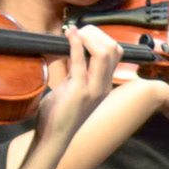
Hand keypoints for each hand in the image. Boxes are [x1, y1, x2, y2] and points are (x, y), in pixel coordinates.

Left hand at [33, 25, 121, 147]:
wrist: (53, 138)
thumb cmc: (58, 114)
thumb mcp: (70, 88)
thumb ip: (75, 71)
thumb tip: (69, 50)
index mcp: (103, 84)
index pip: (115, 53)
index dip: (101, 37)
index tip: (84, 31)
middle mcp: (103, 86)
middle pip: (114, 49)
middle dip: (97, 33)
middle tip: (79, 30)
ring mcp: (93, 89)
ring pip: (104, 53)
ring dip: (89, 36)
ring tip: (75, 32)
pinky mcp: (79, 91)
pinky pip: (81, 61)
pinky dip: (75, 44)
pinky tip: (69, 35)